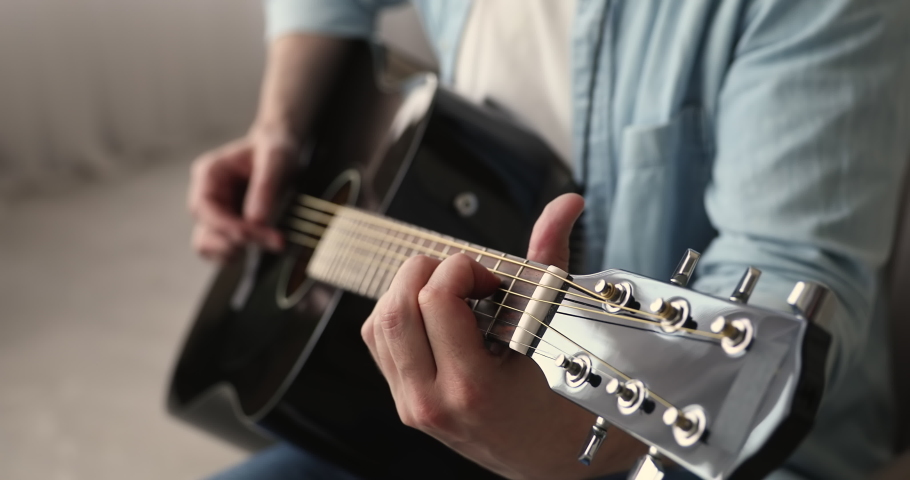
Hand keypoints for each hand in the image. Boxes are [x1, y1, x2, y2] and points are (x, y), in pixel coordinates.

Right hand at [187, 128, 295, 261]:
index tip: (255, 235)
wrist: (282, 146)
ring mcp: (217, 213)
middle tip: (275, 241)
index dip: (227, 227)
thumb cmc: (276, 146)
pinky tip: (268, 242)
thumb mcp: (276, 159)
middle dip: (236, 242)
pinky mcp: (230, 225)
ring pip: (209, 247)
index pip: (204, 209)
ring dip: (237, 251)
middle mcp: (207, 196)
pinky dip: (242, 252)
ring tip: (272, 242)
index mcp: (209, 175)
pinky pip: (225, 248)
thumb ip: (265, 187)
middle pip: (205, 233)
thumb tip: (256, 221)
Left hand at [361, 194, 645, 478]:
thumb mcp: (556, 332)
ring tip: (451, 294)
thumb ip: (550, 259)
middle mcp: (432, 400)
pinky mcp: (404, 402)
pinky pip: (379, 343)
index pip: (436, 299)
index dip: (461, 268)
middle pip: (396, 308)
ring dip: (410, 291)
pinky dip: (400, 314)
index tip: (489, 277)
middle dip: (428, 271)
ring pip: (379, 324)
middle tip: (466, 277)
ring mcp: (412, 404)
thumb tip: (565, 204)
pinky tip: (434, 315)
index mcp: (472, 387)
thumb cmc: (563, 405)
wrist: (553, 460)